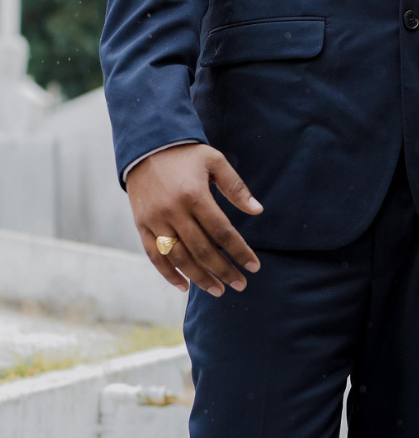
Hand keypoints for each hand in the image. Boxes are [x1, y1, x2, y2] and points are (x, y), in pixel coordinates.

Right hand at [126, 143, 262, 296]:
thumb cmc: (187, 154)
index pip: (222, 232)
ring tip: (218, 290)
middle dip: (224, 270)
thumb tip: (258, 211)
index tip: (254, 267)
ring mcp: (155, 221)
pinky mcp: (142, 226)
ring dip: (199, 277)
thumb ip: (236, 188)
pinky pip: (155, 256)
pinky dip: (169, 273)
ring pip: (179, 258)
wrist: (147, 147)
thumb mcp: (216, 162)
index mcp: (195, 195)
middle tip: (241, 285)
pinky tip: (185, 286)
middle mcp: (173, 212)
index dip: (240, 251)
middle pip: (202, 250)